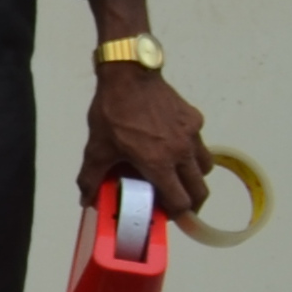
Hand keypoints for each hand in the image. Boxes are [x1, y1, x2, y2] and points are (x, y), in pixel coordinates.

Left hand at [77, 61, 209, 223]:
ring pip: (205, 168)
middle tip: (177, 204)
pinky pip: (200, 144)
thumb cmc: (112, 113)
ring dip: (193, 178)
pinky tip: (172, 146)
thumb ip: (91, 178)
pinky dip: (192, 153)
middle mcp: (182, 152)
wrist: (129, 76)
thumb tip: (86, 200)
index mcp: (160, 164)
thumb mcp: (96, 148)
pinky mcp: (195, 119)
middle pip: (200, 191)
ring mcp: (193, 135)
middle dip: (191, 203)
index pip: (181, 202)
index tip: (165, 215)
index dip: (175, 215)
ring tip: (176, 177)